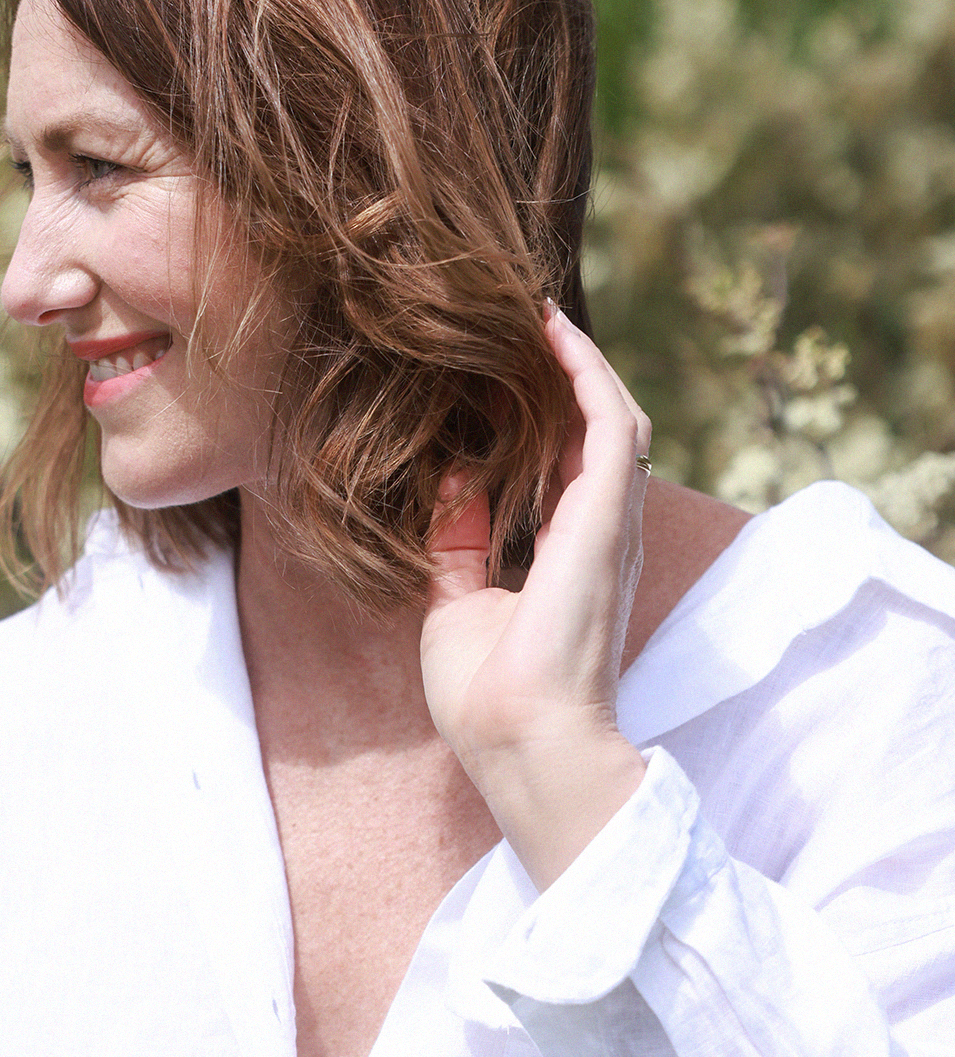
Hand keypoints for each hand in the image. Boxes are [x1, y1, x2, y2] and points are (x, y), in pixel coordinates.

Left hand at [419, 304, 650, 889]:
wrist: (520, 741)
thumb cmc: (489, 697)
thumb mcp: (456, 607)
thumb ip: (456, 546)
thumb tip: (446, 484)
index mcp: (570, 560)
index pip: (564, 471)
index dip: (543, 419)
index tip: (506, 375)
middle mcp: (601, 537)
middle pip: (594, 435)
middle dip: (567, 378)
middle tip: (525, 324)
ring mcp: (609, 526)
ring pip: (612, 418)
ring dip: (579, 364)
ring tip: (539, 315)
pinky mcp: (604, 519)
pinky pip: (607, 422)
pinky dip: (584, 373)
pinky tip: (553, 335)